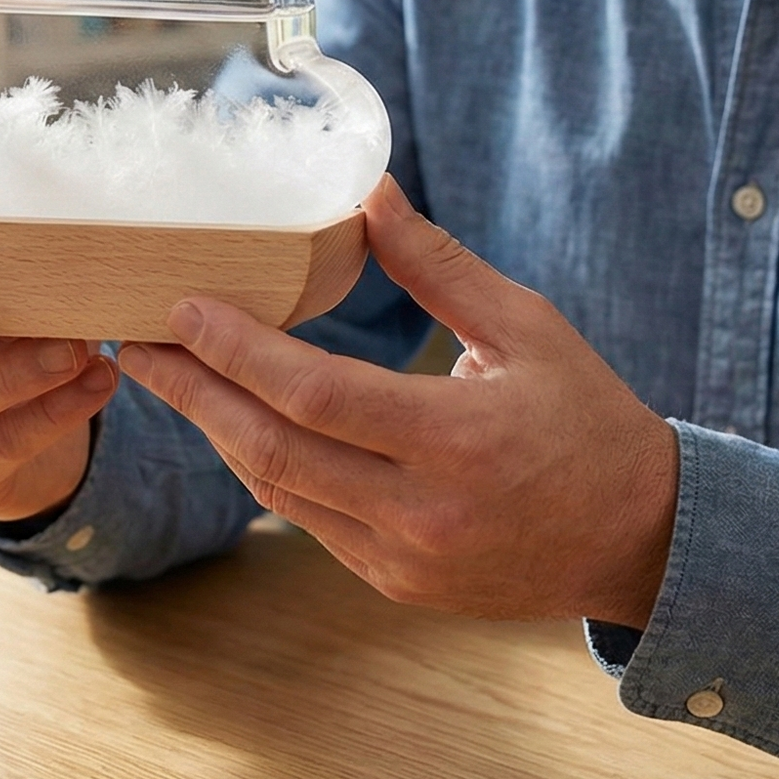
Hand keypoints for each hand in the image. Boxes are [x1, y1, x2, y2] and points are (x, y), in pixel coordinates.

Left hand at [119, 176, 678, 626]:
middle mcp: (421, 512)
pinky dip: (267, 469)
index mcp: (458, 440)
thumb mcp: (526, 326)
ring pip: (279, 492)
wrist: (640, 537)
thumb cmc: (588, 417)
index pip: (317, 395)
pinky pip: (309, 521)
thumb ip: (439, 265)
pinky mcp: (397, 583)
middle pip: (272, 451)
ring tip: (175, 378)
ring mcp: (403, 560)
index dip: (239, 351)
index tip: (182, 308)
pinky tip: (240, 425)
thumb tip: (371, 195)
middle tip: (139, 344)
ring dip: (219, 432)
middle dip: (194, 393)